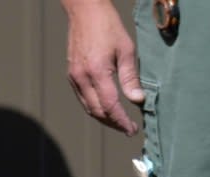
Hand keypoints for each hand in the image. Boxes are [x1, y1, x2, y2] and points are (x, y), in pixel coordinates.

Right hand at [62, 0, 144, 134]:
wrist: (85, 13)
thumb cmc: (108, 27)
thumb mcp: (126, 49)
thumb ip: (130, 77)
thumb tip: (137, 99)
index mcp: (97, 72)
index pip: (110, 105)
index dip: (121, 120)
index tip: (131, 129)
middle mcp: (82, 79)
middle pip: (97, 111)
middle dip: (113, 123)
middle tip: (127, 129)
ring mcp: (75, 79)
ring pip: (89, 108)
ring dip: (104, 118)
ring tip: (118, 122)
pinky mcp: (72, 77)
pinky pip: (83, 99)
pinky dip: (95, 107)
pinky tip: (105, 108)